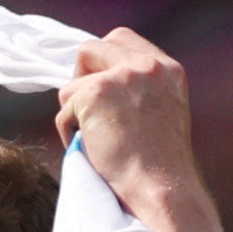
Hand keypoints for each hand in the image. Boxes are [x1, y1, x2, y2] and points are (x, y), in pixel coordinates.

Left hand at [55, 29, 200, 210]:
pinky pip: (64, 110)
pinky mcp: (94, 93)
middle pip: (92, 48)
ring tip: (97, 141)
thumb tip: (94, 85)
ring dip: (75, 112)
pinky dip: (70, 133)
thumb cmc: (159, 168)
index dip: (101, 62)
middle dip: (80, 77)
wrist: (160, 190)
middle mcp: (148, 66)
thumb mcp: (160, 114)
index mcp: (168, 70)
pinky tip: (93, 151)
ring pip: (72, 83)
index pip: (122, 41)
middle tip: (84, 110)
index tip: (96, 86)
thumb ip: (137, 91)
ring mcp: (121, 76)